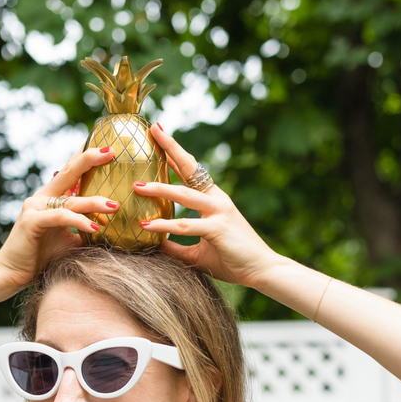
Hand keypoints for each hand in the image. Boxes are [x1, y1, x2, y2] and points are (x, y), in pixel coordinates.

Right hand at [0, 147, 116, 290]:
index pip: (72, 171)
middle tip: (111, 151)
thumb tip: (111, 227)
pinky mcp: (32, 222)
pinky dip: (79, 221)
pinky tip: (95, 228)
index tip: (109, 147)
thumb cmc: (42, 258)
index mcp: (52, 198)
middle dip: (90, 159)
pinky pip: (60, 217)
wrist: (13, 274)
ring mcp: (35, 207)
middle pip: (69, 171)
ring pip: (70, 199)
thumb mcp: (70, 240)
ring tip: (114, 206)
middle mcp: (43, 197)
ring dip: (94, 202)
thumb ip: (85, 228)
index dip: (88, 157)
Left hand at [135, 125, 275, 287]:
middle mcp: (217, 200)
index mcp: (214, 201)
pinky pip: (186, 225)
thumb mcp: (198, 253)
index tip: (158, 137)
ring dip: (159, 189)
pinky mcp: (218, 229)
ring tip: (137, 185)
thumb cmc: (233, 260)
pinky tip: (147, 225)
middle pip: (189, 169)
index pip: (190, 172)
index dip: (174, 154)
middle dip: (170, 148)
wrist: (263, 271)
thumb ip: (176, 245)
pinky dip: (165, 225)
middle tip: (152, 130)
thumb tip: (152, 243)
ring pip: (184, 195)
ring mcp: (219, 212)